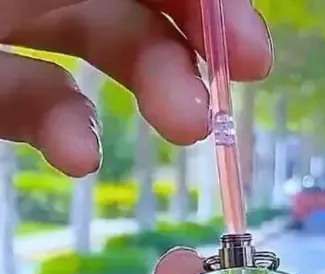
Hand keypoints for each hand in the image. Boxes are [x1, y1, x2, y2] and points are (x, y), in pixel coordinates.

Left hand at [0, 0, 271, 172]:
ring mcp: (8, 26)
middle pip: (133, 2)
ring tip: (185, 128)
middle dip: (187, 52)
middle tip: (215, 111)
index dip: (210, 3)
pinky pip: (33, 101)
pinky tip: (81, 157)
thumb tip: (211, 1)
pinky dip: (66, 130)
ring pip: (93, 48)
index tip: (250, 54)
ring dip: (152, 87)